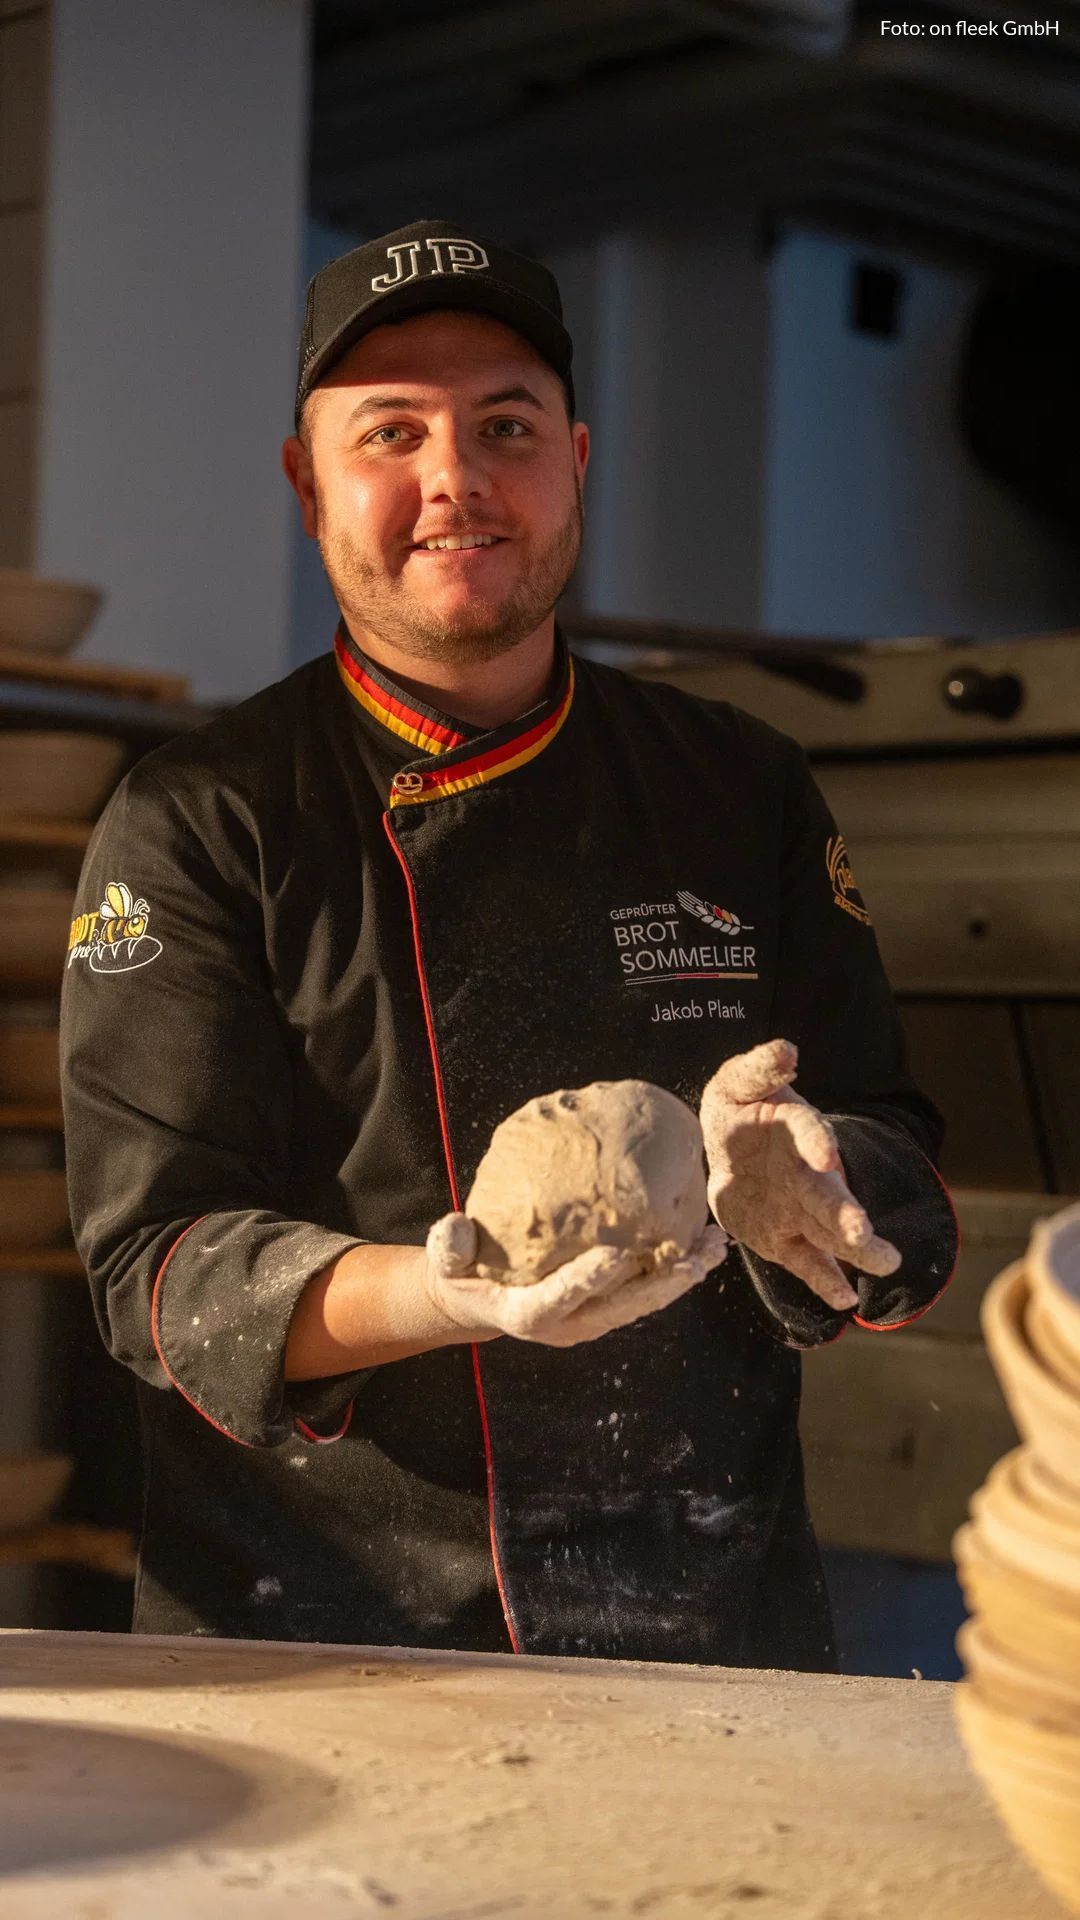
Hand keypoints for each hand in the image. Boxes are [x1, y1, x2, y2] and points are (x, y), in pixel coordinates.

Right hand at [424, 1212, 728, 1348]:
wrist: (478, 1298)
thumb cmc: (463, 1270)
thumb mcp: (446, 1259)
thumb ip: (448, 1246)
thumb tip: (453, 1228)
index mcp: (526, 1312)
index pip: (559, 1299)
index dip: (587, 1280)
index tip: (618, 1255)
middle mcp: (566, 1324)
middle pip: (619, 1308)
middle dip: (659, 1284)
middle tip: (694, 1256)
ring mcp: (590, 1320)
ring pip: (642, 1302)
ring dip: (680, 1277)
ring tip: (714, 1247)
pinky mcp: (606, 1308)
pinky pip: (646, 1290)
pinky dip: (675, 1270)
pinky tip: (703, 1242)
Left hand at [699, 1037, 900, 1311]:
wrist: (729, 1148)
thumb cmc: (741, 1108)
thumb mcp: (740, 1082)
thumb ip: (760, 1067)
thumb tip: (787, 1051)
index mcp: (795, 1128)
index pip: (809, 1132)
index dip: (818, 1142)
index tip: (827, 1157)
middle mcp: (807, 1172)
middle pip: (830, 1195)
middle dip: (847, 1215)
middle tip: (865, 1234)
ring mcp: (799, 1209)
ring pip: (830, 1232)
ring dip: (856, 1249)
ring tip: (886, 1263)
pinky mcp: (785, 1238)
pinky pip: (808, 1262)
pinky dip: (825, 1280)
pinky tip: (845, 1299)